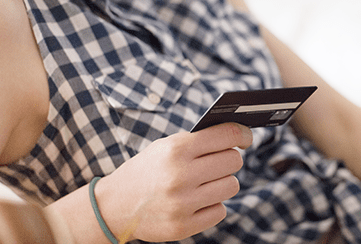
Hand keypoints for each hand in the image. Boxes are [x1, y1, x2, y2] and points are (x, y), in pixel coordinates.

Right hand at [94, 123, 251, 242]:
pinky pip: (220, 211)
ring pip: (232, 186)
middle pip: (234, 161)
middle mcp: (180, 175)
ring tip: (205, 183)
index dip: (243, 134)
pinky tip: (197, 201)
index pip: (227, 135)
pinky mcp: (183, 226)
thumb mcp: (166, 146)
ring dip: (222, 183)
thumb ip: (200, 140)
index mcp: (176, 149)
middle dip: (229, 159)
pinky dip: (212, 205)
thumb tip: (239, 136)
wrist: (114, 205)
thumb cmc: (148, 170)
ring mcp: (182, 203)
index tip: (246, 137)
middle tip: (218, 162)